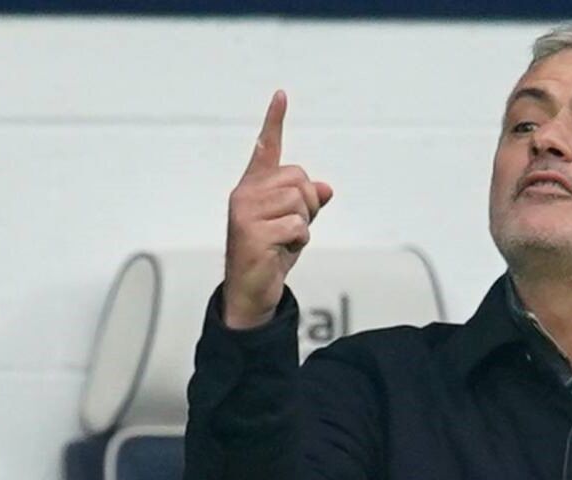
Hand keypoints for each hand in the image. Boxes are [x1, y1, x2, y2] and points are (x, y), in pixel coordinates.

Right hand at [223, 90, 333, 328]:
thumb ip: (308, 203)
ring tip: (284, 241)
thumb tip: (326, 187)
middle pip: (298, 178)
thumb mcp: (295, 225)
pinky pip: (297, 226)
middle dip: (308, 204)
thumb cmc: (272, 255)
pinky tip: (280, 252)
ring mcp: (245, 212)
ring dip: (303, 226)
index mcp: (253, 188)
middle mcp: (245, 194)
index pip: (265, 149)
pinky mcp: (251, 233)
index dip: (274, 121)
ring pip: (300, 202)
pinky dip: (299, 241)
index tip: (282, 95)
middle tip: (292, 228)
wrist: (252, 292)